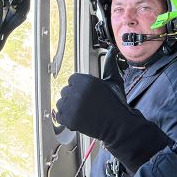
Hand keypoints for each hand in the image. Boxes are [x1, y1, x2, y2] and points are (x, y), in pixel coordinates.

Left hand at [55, 73, 171, 172]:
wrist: (118, 125)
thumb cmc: (116, 103)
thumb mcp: (113, 81)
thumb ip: (109, 64)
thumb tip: (112, 50)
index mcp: (86, 80)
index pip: (72, 79)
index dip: (79, 87)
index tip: (87, 94)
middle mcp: (77, 92)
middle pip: (66, 91)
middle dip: (74, 97)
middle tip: (87, 104)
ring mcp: (71, 107)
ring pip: (61, 103)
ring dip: (69, 108)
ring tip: (83, 112)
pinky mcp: (68, 120)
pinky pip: (59, 116)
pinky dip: (66, 118)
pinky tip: (79, 118)